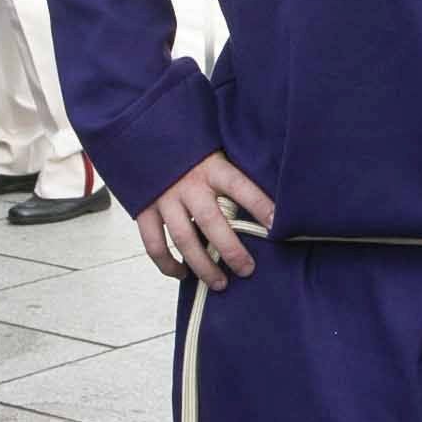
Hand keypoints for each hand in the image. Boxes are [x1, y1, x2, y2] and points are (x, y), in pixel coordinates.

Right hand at [138, 152, 275, 289]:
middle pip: (211, 222)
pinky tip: (183, 275)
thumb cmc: (190, 148)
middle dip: (231, 250)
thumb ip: (232, 172)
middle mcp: (188, 184)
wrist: (143, 136)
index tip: (278, 226)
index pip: (240, 186)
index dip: (259, 205)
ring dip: (202, 266)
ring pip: (184, 239)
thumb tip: (269, 194)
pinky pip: (155, 244)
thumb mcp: (215, 150)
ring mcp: (164, 198)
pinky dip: (167, 264)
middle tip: (247, 270)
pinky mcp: (143, 210)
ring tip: (220, 284)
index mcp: (211, 166)